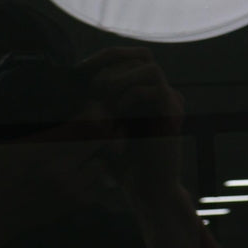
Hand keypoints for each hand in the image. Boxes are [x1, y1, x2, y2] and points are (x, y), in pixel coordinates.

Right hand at [0, 81, 108, 227]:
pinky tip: (82, 171)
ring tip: (87, 148)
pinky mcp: (70, 206)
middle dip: (101, 129)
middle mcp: (59, 168)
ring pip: (103, 164)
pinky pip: (99, 188)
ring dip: (98, 154)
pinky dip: (95, 178)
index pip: (86, 121)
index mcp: (38, 147)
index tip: (84, 106)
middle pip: (103, 140)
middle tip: (92, 124)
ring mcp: (67, 189)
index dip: (91, 110)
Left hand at [81, 47, 184, 204]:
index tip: (81, 71)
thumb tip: (75, 79)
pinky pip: (152, 89)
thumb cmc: (123, 164)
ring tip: (106, 96)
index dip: (106, 58)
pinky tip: (118, 111)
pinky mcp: (173, 114)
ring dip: (123, 78)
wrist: (149, 191)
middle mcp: (163, 93)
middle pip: (141, 56)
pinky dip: (130, 95)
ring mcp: (171, 102)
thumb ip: (100, 104)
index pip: (131, 57)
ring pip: (149, 67)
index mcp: (150, 92)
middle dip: (114, 67)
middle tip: (95, 87)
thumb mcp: (106, 128)